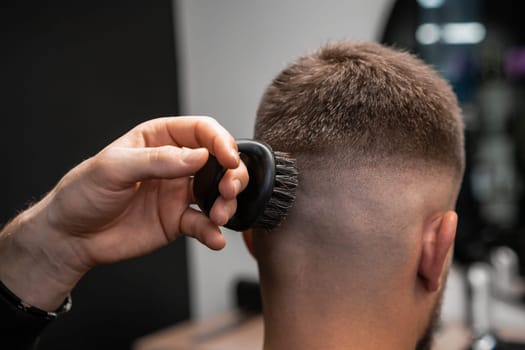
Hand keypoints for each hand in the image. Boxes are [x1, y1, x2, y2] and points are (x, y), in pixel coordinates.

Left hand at [0, 116, 247, 309]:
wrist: (70, 237)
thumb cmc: (83, 193)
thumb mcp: (114, 169)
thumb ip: (158, 160)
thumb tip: (199, 156)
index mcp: (159, 139)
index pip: (201, 130)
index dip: (220, 141)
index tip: (228, 160)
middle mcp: (174, 164)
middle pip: (218, 161)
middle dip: (232, 174)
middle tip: (227, 190)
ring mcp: (178, 193)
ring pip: (218, 192)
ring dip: (226, 203)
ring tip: (218, 216)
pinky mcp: (178, 220)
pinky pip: (204, 224)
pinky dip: (213, 232)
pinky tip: (214, 239)